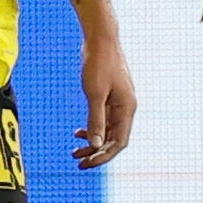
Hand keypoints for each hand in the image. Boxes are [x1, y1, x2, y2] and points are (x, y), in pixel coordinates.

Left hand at [73, 35, 135, 168]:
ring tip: (75, 151)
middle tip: (78, 162)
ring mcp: (119, 102)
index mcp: (127, 109)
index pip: (119, 142)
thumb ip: (96, 120)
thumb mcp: (95, 93)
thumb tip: (95, 145)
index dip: (104, 156)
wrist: (101, 39)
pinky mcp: (111, 96)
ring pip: (108, 130)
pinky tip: (79, 131)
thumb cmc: (99, 63)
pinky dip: (93, 128)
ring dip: (93, 142)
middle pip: (113, 139)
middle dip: (96, 153)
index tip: (87, 163)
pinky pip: (104, 119)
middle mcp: (126, 108)